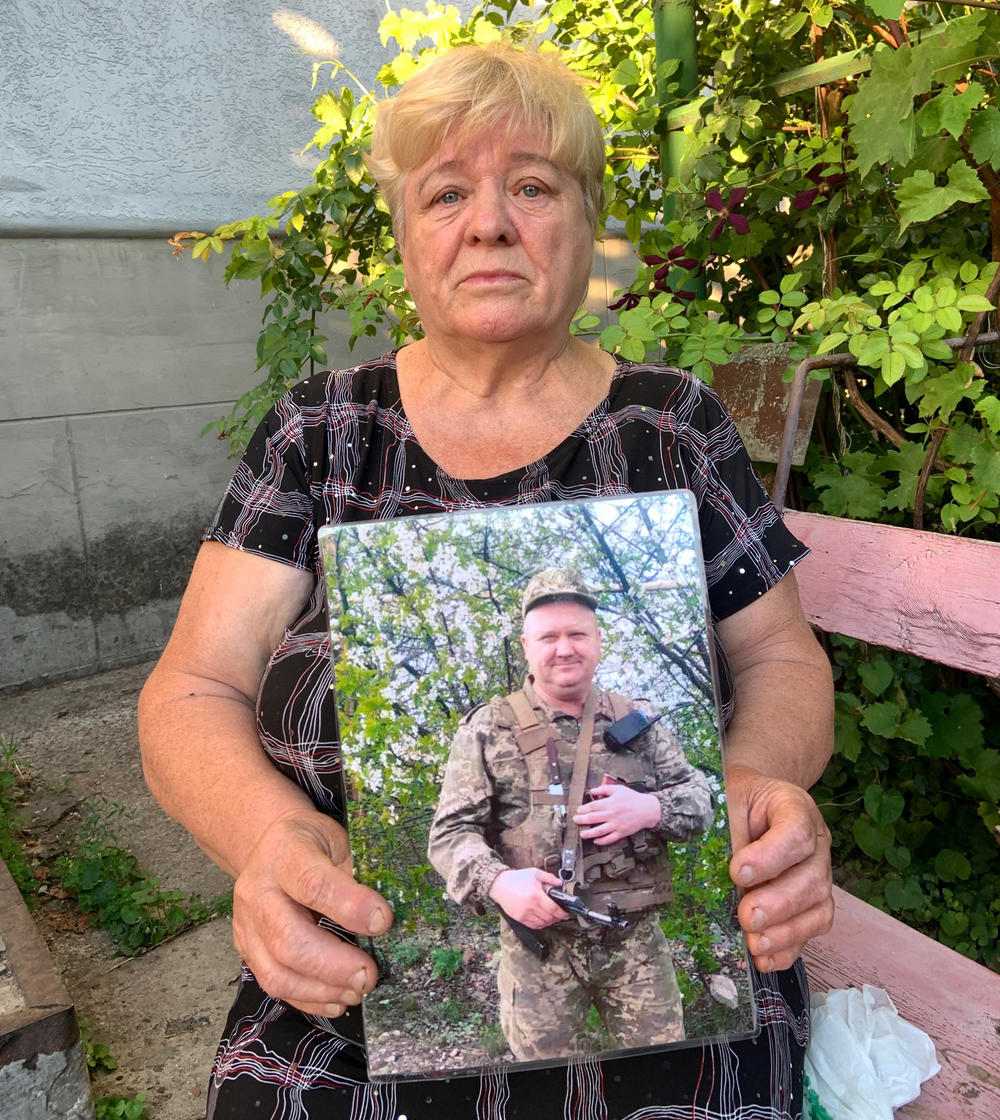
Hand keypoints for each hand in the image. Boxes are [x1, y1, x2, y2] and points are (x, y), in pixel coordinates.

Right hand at [231, 808, 393, 1017]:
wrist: (270, 846)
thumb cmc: (313, 843)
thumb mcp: (338, 841)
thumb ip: (356, 874)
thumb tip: (385, 920)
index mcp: (284, 853)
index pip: (312, 884)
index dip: (349, 907)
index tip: (383, 922)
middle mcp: (257, 890)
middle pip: (288, 940)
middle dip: (334, 966)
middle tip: (370, 975)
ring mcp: (247, 924)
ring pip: (276, 973)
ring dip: (322, 990)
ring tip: (357, 991)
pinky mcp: (247, 950)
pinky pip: (273, 986)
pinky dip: (309, 1000)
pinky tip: (337, 999)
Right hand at [488, 867, 565, 928]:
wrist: (499, 885)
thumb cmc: (516, 879)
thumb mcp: (534, 873)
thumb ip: (549, 878)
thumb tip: (560, 883)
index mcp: (536, 895)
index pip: (553, 909)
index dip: (562, 913)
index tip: (566, 913)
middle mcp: (530, 907)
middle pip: (549, 918)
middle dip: (557, 917)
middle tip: (560, 914)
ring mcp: (524, 914)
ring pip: (542, 924)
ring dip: (550, 921)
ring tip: (552, 916)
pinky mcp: (519, 918)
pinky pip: (533, 926)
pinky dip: (541, 924)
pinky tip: (543, 919)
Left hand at [573, 780, 659, 843]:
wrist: (648, 809)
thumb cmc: (633, 798)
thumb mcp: (618, 789)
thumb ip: (604, 789)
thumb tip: (592, 790)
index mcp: (610, 803)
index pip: (593, 806)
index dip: (583, 809)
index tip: (578, 810)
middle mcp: (612, 814)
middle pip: (593, 818)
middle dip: (582, 820)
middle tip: (575, 821)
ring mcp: (617, 825)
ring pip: (599, 831)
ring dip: (589, 833)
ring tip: (582, 834)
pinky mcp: (622, 832)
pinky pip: (610, 838)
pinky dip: (602, 841)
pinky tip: (596, 841)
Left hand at [726, 765, 833, 972]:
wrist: (755, 803)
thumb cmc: (741, 801)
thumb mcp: (730, 798)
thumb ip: (722, 824)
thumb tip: (692, 850)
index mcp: (796, 809)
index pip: (796, 833)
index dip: (769, 857)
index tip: (736, 872)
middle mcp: (817, 844)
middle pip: (810, 878)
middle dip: (777, 903)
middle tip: (746, 916)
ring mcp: (819, 875)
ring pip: (817, 908)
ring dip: (785, 932)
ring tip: (754, 942)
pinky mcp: (814, 903)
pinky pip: (812, 929)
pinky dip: (788, 948)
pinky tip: (764, 958)